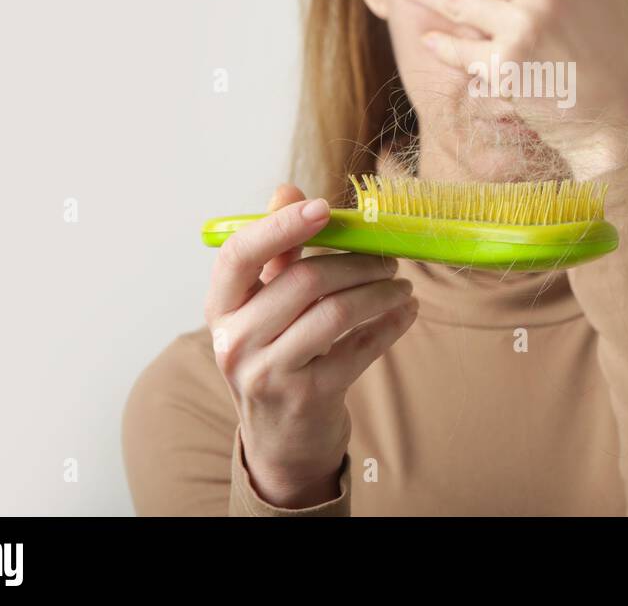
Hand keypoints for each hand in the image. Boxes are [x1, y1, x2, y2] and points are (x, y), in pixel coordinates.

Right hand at [203, 184, 418, 507]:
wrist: (281, 438)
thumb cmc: (276, 354)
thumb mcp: (265, 306)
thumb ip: (276, 251)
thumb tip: (288, 190)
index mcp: (221, 308)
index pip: (239, 254)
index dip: (282, 226)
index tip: (324, 208)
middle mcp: (234, 342)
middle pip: (304, 280)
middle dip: (357, 262)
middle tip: (389, 258)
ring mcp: (267, 374)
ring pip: (337, 312)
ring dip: (380, 292)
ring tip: (402, 285)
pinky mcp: (306, 398)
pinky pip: (361, 348)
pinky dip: (391, 324)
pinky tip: (407, 312)